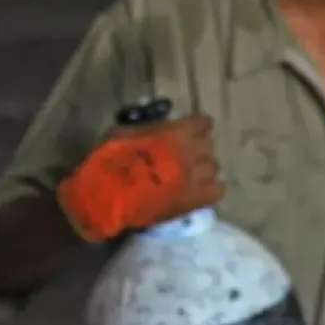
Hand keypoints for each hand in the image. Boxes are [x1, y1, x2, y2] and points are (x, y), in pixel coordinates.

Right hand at [56, 114, 224, 241]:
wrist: (106, 198)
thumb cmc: (109, 162)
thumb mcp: (124, 133)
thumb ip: (149, 128)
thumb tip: (161, 127)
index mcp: (175, 134)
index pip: (202, 124)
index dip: (199, 126)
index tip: (196, 128)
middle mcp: (191, 153)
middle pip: (208, 146)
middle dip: (198, 148)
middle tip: (186, 154)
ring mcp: (196, 177)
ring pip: (213, 167)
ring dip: (203, 168)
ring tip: (190, 173)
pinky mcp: (195, 200)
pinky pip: (218, 189)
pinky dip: (211, 187)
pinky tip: (199, 189)